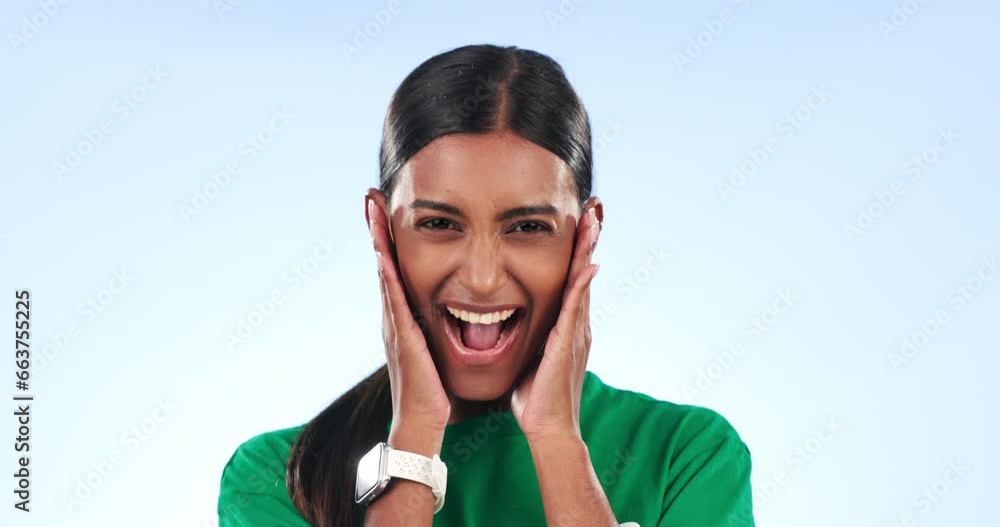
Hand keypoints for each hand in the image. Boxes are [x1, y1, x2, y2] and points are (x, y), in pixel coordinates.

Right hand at [367, 196, 450, 452]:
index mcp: (404, 315)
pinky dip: (387, 275)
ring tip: (373, 211)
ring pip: (384, 274)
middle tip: (371, 196)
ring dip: (377, 241)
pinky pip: (393, 300)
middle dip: (376, 229)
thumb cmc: (433, 387)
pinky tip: (383, 254)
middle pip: (382, 262)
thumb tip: (447, 308)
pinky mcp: (402, 337)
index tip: (385, 208)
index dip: (388, 237)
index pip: (394, 267)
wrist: (424, 420)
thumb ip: (434, 326)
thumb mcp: (433, 346)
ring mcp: (394, 324)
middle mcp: (394, 315)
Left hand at [510, 205, 600, 442]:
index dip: (576, 250)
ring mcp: (575, 334)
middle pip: (583, 273)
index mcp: (565, 325)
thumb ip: (529, 335)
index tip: (578, 221)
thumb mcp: (531, 355)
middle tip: (594, 208)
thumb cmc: (534, 396)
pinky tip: (588, 266)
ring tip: (593, 223)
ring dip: (588, 252)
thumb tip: (512, 321)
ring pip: (582, 284)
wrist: (548, 428)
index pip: (571, 278)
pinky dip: (582, 287)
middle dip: (588, 241)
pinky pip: (575, 311)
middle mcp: (576, 325)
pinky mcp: (567, 346)